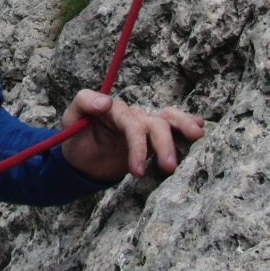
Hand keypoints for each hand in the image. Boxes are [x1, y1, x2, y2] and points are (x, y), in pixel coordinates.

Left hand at [60, 89, 204, 181]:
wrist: (81, 160)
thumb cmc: (76, 137)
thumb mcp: (71, 118)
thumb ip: (84, 103)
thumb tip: (106, 102)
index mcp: (112, 109)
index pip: (129, 122)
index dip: (136, 142)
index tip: (138, 168)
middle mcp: (131, 114)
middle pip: (153, 123)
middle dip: (162, 144)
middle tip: (169, 168)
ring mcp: (143, 125)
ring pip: (167, 121)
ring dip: (180, 131)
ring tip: (194, 140)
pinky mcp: (151, 139)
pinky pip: (171, 127)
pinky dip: (185, 124)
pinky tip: (198, 127)